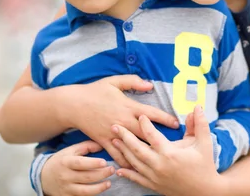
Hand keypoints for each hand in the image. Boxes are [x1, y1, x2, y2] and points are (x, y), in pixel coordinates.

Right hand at [41, 141, 113, 195]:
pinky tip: (100, 190)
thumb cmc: (61, 160)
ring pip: (85, 191)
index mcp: (66, 162)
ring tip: (109, 183)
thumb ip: (86, 146)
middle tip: (112, 170)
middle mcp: (65, 176)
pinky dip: (92, 194)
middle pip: (86, 177)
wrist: (43, 176)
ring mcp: (66, 189)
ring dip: (99, 188)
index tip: (105, 162)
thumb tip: (102, 144)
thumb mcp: (70, 150)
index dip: (93, 163)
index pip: (80, 163)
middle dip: (102, 174)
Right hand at [60, 75, 178, 167]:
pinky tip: (135, 167)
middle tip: (174, 145)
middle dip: (160, 139)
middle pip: (146, 133)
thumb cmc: (95, 91)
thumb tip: (150, 85)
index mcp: (128, 106)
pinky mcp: (104, 141)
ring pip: (133, 146)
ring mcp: (114, 133)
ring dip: (145, 153)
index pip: (151, 114)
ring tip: (159, 159)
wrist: (74, 104)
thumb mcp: (115, 81)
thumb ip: (134, 82)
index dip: (165, 118)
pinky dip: (126, 162)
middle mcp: (123, 121)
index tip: (176, 123)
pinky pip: (117, 154)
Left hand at [112, 106, 224, 195]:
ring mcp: (155, 177)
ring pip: (134, 163)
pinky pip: (137, 179)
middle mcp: (159, 165)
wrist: (206, 192)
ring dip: (123, 151)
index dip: (145, 124)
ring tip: (114, 141)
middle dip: (125, 136)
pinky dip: (127, 174)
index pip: (152, 136)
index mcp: (170, 154)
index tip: (140, 115)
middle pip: (137, 149)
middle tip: (115, 126)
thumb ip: (200, 125)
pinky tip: (119, 169)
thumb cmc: (205, 166)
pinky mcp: (154, 186)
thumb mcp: (205, 143)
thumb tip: (196, 107)